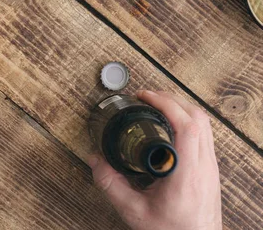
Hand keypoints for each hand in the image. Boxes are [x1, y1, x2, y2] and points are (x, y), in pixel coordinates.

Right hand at [88, 90, 221, 229]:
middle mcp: (204, 166)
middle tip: (148, 96)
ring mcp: (211, 167)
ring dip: (181, 107)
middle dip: (171, 99)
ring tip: (158, 104)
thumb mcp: (134, 211)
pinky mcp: (211, 170)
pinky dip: (188, 120)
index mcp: (187, 174)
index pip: (187, 126)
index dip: (166, 104)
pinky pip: (205, 134)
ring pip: (205, 124)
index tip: (146, 97)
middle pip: (198, 118)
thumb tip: (95, 161)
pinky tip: (171, 124)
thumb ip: (111, 185)